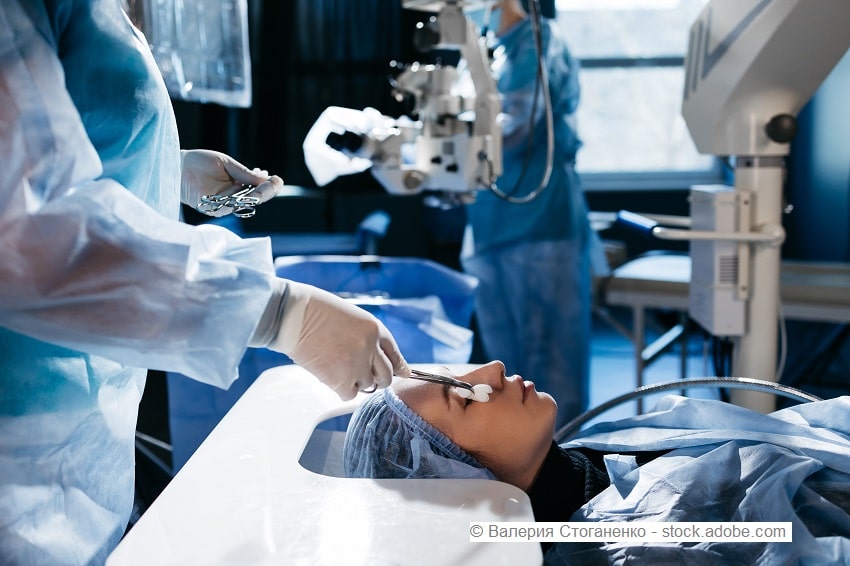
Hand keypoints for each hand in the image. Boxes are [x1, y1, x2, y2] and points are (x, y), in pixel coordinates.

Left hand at [180, 149, 282, 216]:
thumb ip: (245, 174)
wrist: (177, 164)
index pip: (257, 191)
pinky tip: (246, 189)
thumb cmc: (199, 162)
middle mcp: (232, 198)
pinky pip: (231, 205)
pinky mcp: (212, 208)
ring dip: (258, 193)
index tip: (277, 179)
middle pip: (256, 199)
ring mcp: (223, 204)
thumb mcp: (227, 165)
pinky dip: (240, 198)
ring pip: (246, 203)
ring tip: (266, 181)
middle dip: (268, 191)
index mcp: (237, 187)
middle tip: (275, 181)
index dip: (269, 187)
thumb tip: (265, 179)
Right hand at [268, 281, 408, 400]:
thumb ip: (366, 337)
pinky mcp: (340, 380)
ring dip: (356, 382)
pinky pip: (350, 394)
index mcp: (375, 329)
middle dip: (379, 379)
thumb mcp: (350, 317)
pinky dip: (342, 390)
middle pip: (386, 376)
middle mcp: (370, 348)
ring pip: (367, 385)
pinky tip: (331, 377)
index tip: (401, 373)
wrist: (292, 315)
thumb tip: (377, 359)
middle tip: (365, 377)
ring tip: (338, 368)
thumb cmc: (316, 311)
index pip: (394, 354)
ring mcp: (356, 365)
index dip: (398, 366)